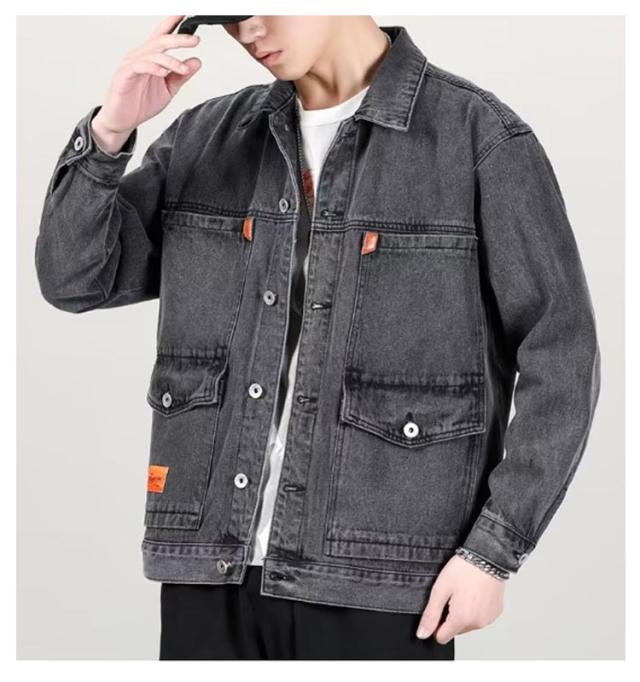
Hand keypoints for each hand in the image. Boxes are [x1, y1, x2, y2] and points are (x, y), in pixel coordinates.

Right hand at [91, 15, 201, 150]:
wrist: (123, 121)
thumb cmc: (141, 103)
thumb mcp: (168, 89)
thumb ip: (181, 76)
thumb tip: (196, 61)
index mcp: (151, 57)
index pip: (163, 35)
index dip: (173, 23)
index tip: (186, 15)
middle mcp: (140, 56)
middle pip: (160, 40)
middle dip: (179, 38)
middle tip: (195, 40)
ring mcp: (131, 64)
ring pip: (152, 54)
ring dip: (170, 60)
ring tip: (182, 69)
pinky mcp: (124, 75)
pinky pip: (139, 66)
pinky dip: (153, 68)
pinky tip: (163, 73)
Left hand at [415, 554, 505, 643]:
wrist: (487, 557)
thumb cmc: (464, 569)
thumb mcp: (440, 589)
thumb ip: (430, 615)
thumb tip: (422, 634)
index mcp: (462, 619)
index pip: (442, 637)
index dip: (436, 623)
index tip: (440, 606)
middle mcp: (477, 623)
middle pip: (455, 630)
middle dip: (451, 616)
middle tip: (453, 594)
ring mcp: (488, 619)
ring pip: (468, 624)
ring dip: (463, 613)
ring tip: (464, 591)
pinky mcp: (495, 612)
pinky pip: (480, 617)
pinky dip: (475, 609)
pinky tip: (474, 592)